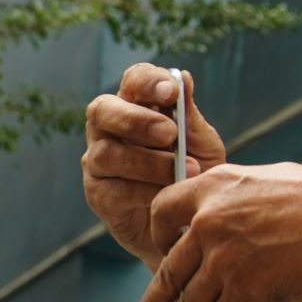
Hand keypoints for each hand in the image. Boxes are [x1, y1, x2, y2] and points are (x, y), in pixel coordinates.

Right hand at [82, 64, 226, 267]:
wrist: (192, 224)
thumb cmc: (196, 175)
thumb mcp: (203, 145)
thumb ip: (189, 117)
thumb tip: (182, 77)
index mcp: (136, 105)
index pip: (133, 80)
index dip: (148, 82)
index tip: (172, 92)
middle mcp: (109, 129)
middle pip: (103, 110)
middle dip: (136, 120)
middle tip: (169, 133)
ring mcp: (99, 161)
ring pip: (107, 153)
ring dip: (148, 162)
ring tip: (185, 171)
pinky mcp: (99, 194)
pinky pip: (115, 189)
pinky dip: (144, 191)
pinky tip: (166, 195)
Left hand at [134, 159, 301, 301]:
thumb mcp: (264, 180)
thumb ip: (235, 199)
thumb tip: (230, 216)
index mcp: (212, 188)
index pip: (161, 214)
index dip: (156, 243)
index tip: (160, 261)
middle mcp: (210, 222)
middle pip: (168, 274)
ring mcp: (226, 259)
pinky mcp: (248, 291)